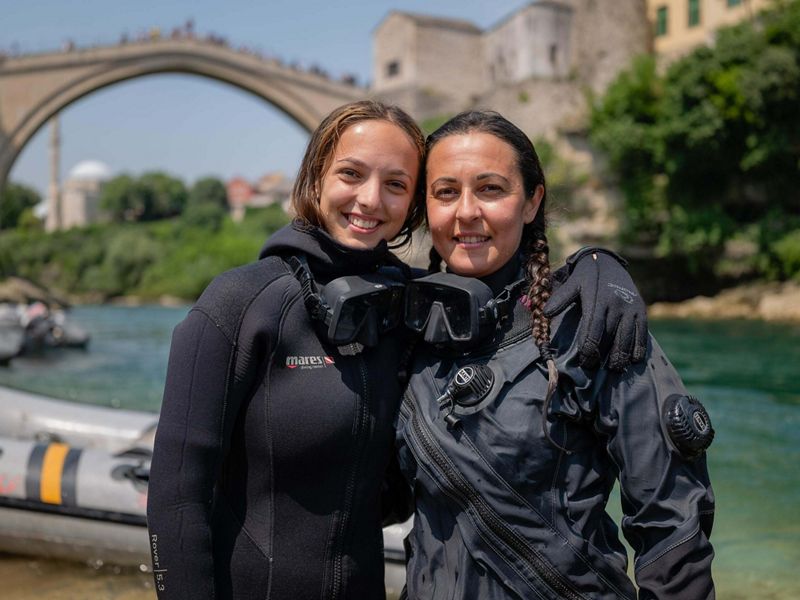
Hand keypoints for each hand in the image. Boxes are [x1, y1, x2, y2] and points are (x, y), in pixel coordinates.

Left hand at [545, 248, 646, 370]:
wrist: (609, 262)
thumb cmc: (586, 277)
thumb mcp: (572, 283)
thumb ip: (560, 299)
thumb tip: (546, 314)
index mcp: (598, 299)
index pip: (593, 329)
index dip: (589, 348)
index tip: (584, 361)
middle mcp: (616, 304)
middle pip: (610, 337)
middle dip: (602, 356)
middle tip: (594, 368)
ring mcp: (631, 307)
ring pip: (627, 337)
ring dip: (621, 356)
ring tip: (614, 369)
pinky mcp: (641, 309)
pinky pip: (642, 332)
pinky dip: (639, 348)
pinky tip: (633, 359)